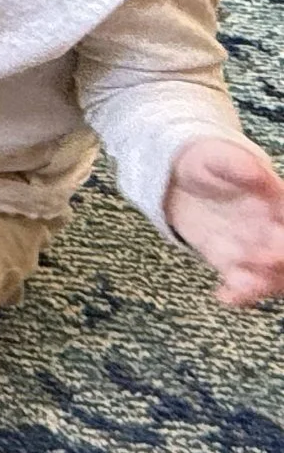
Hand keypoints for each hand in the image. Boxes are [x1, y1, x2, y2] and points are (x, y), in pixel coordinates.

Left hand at [166, 136, 283, 305]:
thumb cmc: (203, 161)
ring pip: (274, 275)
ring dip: (264, 283)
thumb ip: (235, 164)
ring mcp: (255, 248)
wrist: (177, 178)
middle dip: (280, 261)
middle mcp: (273, 228)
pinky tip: (224, 296)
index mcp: (277, 200)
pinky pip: (243, 285)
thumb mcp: (213, 156)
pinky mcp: (232, 263)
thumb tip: (258, 171)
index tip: (277, 236)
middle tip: (260, 259)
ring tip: (239, 283)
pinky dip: (239, 295)